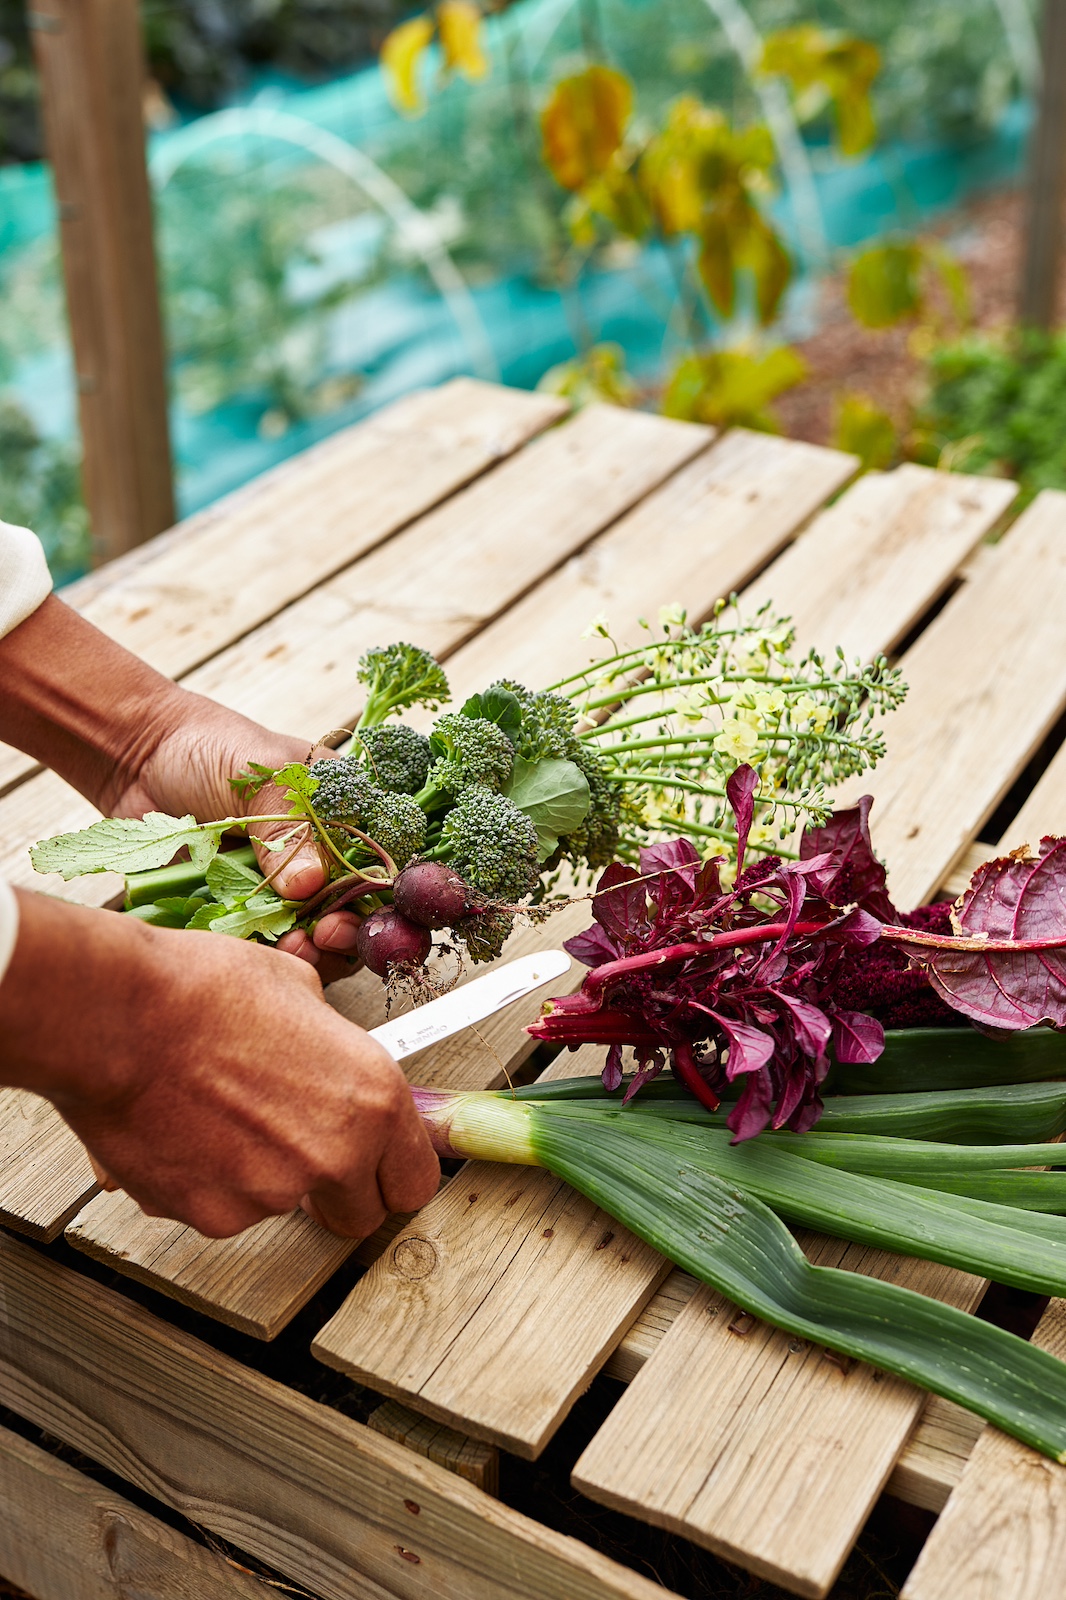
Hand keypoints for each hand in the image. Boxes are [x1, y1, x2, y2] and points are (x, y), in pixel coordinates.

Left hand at [0, 595, 358, 976]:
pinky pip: (262, 947)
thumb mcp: (259, 774)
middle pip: (353, 914)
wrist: (134, 756)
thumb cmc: (208, 747)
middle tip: (319, 938)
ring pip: (312, 940)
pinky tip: (256, 953)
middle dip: (344, 936)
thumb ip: (287, 827)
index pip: (379, 866)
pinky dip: (263, 957)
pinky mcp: (240, 911)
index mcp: (342, 816)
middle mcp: (319, 856)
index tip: (352, 912)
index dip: (377, 898)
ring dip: (308, 954)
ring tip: (289, 950)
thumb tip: (309, 885)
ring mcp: (280, 888)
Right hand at [1, 891, 439, 1237]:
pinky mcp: (212, 1215)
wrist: (120, 1017)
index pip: (414, 1182)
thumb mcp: (299, 990)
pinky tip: (189, 1132)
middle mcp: (335, 1155)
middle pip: (358, 1217)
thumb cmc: (201, 991)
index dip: (391, 1175)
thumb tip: (326, 1057)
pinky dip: (209, 1184)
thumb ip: (331, 1045)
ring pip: (281, 1207)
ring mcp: (273, 1193)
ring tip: (222, 1115)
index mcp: (372, 1099)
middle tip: (297, 1149)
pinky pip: (224, 1209)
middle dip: (335, 1194)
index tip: (375, 1169)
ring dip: (261, 1177)